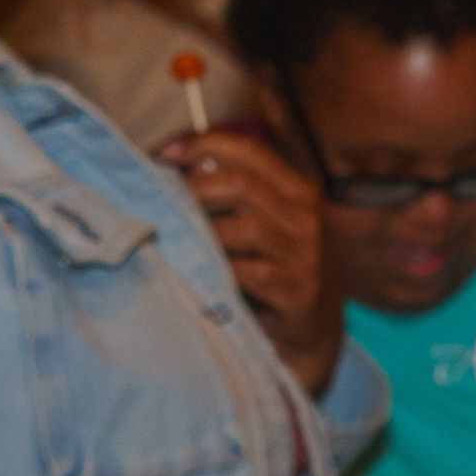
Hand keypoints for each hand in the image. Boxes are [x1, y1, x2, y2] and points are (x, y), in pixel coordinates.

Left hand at [161, 129, 341, 394]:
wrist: (311, 331)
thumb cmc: (274, 269)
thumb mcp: (267, 221)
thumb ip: (234, 191)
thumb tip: (172, 159)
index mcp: (299, 192)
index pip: (248, 150)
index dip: (202, 144)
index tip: (164, 153)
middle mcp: (308, 219)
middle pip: (240, 185)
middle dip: (193, 191)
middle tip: (164, 203)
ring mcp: (307, 256)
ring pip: (244, 228)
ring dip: (204, 234)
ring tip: (180, 240)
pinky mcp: (298, 291)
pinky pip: (246, 271)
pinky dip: (218, 270)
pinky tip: (202, 273)